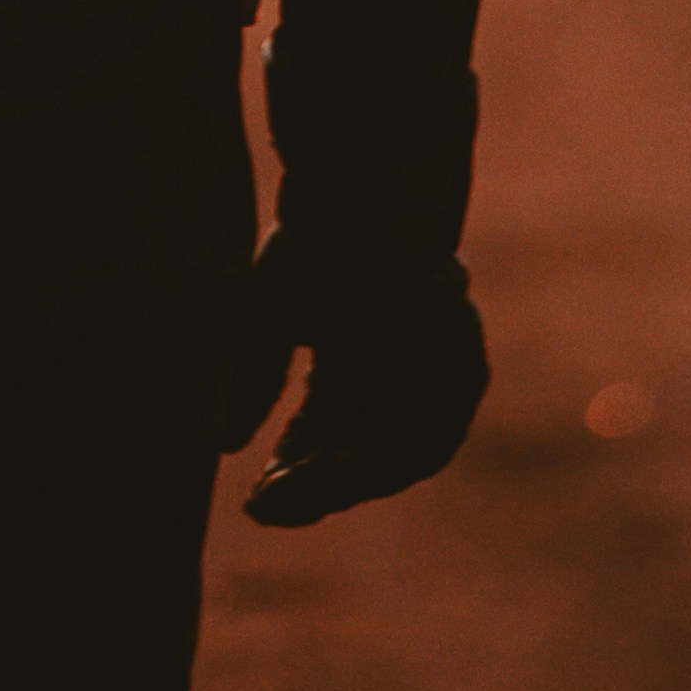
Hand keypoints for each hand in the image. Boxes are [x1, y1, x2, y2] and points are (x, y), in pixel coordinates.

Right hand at [217, 234, 487, 529]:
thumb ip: (256, 378)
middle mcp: (391, 381)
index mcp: (346, 368)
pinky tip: (345, 476)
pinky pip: (433, 440)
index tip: (252, 500)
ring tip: (295, 495)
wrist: (373, 185)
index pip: (319, 442)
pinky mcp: (463, 371)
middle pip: (353, 458)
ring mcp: (430, 379)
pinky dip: (388, 461)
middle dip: (307, 486)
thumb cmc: (316, 238)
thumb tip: (228, 445)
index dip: (288, 475)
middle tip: (263, 505)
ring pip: (392, 458)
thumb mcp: (269, 313)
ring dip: (343, 483)